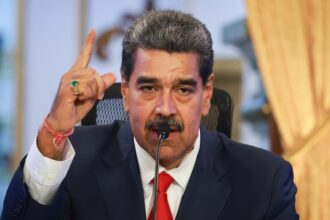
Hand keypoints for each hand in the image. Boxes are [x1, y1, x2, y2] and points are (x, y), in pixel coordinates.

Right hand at [37, 29, 115, 159]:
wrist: (62, 122)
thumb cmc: (76, 108)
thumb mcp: (93, 96)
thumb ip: (101, 86)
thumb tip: (112, 75)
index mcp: (77, 73)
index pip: (84, 55)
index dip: (89, 42)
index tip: (93, 30)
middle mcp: (71, 73)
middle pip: (95, 73)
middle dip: (99, 87)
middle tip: (94, 97)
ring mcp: (67, 79)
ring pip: (92, 80)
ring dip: (93, 93)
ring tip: (84, 99)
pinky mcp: (65, 88)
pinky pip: (85, 88)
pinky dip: (87, 96)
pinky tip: (78, 100)